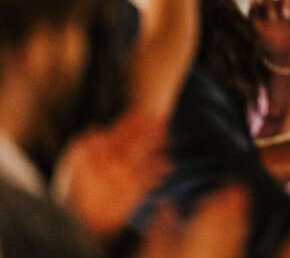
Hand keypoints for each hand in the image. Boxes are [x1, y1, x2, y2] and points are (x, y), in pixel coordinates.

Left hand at [57, 112, 168, 238]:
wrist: (83, 222)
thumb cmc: (77, 193)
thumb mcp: (75, 167)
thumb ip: (83, 149)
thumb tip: (93, 130)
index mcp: (102, 157)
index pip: (119, 136)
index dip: (130, 125)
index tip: (142, 114)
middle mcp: (116, 165)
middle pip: (135, 144)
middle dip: (148, 133)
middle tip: (161, 120)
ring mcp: (126, 177)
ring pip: (144, 158)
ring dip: (156, 148)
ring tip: (167, 138)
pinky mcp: (133, 192)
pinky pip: (149, 178)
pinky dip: (159, 171)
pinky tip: (168, 165)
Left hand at [249, 0, 289, 66]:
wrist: (285, 52)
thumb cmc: (269, 42)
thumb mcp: (258, 31)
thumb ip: (254, 16)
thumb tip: (255, 0)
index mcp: (270, 9)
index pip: (270, 1)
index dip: (270, 8)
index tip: (272, 19)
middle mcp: (283, 7)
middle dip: (285, 4)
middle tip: (286, 16)